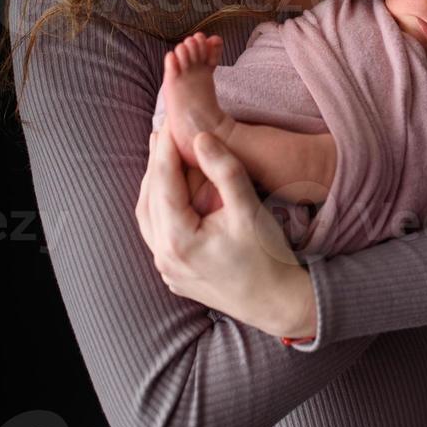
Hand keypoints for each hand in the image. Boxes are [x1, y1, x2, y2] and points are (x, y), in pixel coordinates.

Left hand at [135, 115, 316, 337]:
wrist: (277, 303)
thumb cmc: (267, 257)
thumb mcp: (247, 209)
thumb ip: (224, 170)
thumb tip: (200, 137)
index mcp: (178, 240)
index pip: (164, 183)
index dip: (166, 150)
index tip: (170, 123)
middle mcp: (164, 257)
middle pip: (150, 199)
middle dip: (157, 164)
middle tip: (163, 132)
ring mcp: (166, 269)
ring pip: (149, 218)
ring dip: (155, 186)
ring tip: (163, 157)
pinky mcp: (174, 274)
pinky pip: (157, 234)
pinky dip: (161, 208)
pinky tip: (170, 193)